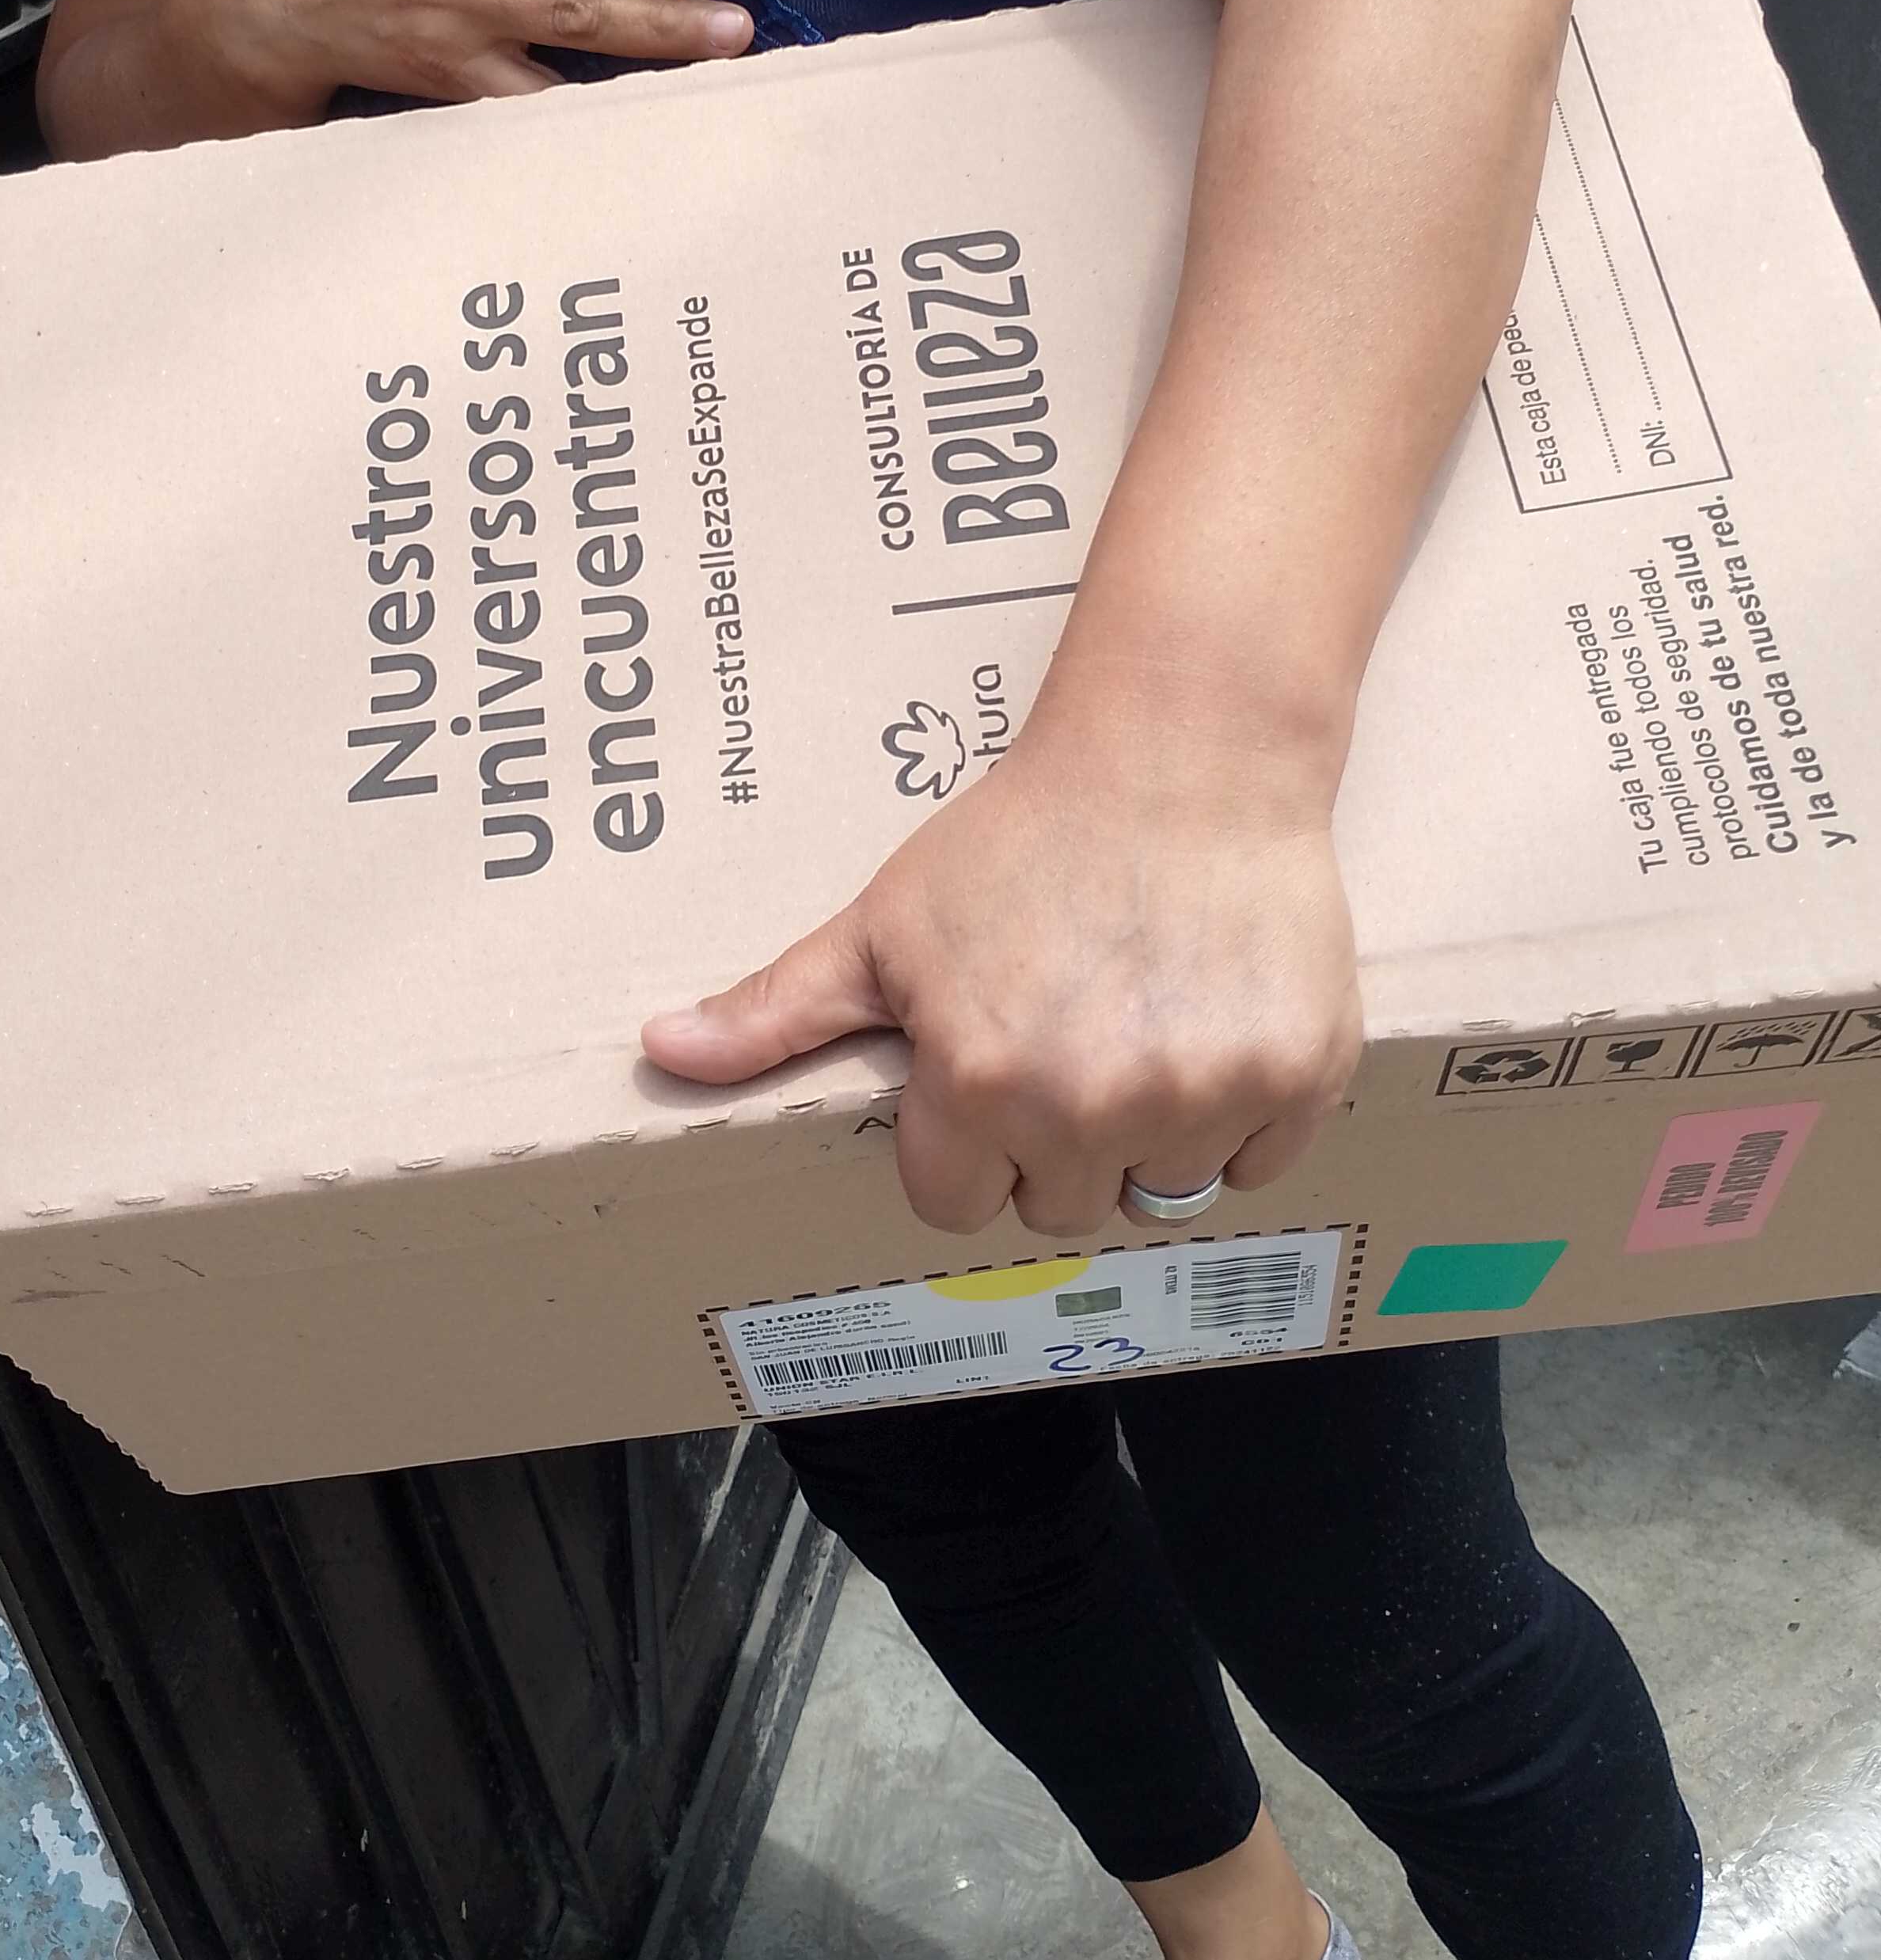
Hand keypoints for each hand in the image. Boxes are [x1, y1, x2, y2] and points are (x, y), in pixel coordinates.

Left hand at [641, 726, 1361, 1239]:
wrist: (1182, 751)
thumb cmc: (1021, 835)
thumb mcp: (883, 923)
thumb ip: (777, 1010)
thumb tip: (659, 1057)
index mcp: (982, 1083)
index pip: (954, 1202)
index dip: (961, 1144)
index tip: (984, 1074)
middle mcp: (1093, 1108)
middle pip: (1059, 1207)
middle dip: (1052, 1143)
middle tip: (1065, 1039)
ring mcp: (1206, 1097)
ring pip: (1161, 1191)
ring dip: (1148, 1133)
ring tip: (1137, 1024)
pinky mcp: (1300, 1078)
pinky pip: (1257, 1162)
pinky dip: (1241, 1113)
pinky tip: (1208, 1020)